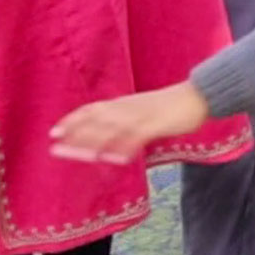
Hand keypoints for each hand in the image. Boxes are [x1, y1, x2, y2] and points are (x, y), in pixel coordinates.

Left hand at [51, 80, 209, 165]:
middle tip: (55, 145)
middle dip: (76, 133)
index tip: (54, 131)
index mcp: (125, 103)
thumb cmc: (173, 105)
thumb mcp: (144, 108)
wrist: (199, 95)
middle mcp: (129, 107)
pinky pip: (137, 137)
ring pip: (112, 129)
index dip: (74, 119)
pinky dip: (125, 147)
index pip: (93, 109)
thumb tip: (109, 132)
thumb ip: (127, 118)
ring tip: (78, 154)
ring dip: (94, 141)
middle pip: (97, 119)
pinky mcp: (157, 124)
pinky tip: (115, 159)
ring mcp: (142, 115)